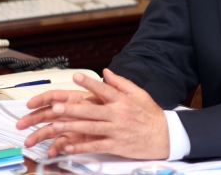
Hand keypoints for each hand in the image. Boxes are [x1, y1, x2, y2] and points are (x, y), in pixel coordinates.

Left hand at [16, 69, 169, 158]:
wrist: (165, 136)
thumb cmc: (150, 115)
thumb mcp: (139, 94)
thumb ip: (121, 83)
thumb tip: (106, 72)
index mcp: (123, 101)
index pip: (104, 90)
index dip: (90, 83)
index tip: (76, 77)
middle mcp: (119, 115)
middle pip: (92, 112)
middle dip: (73, 110)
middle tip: (57, 107)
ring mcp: (117, 131)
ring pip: (91, 129)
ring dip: (72, 128)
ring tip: (55, 126)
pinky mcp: (117, 146)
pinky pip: (97, 146)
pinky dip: (82, 147)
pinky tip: (68, 147)